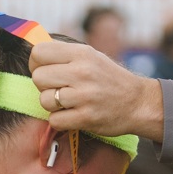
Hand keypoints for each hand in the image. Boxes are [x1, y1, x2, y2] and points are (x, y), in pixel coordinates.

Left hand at [29, 41, 165, 142]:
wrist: (138, 102)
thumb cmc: (109, 79)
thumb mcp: (91, 56)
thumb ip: (65, 54)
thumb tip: (34, 54)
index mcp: (82, 53)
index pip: (39, 52)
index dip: (36, 64)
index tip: (46, 70)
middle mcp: (83, 72)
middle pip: (38, 77)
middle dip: (44, 86)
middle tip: (58, 89)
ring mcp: (85, 96)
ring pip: (44, 100)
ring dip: (52, 105)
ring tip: (67, 103)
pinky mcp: (87, 118)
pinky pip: (55, 120)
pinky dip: (60, 121)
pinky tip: (72, 116)